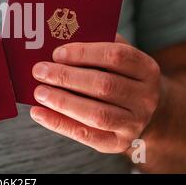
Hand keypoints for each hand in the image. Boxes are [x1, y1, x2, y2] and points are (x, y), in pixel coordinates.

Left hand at [30, 34, 161, 152]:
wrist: (143, 112)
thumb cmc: (120, 77)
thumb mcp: (117, 59)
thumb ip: (97, 47)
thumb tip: (58, 41)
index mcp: (147, 69)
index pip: (117, 56)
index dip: (85, 53)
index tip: (57, 53)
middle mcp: (146, 98)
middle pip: (104, 86)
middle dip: (67, 77)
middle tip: (40, 71)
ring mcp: (134, 123)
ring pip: (97, 114)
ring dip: (63, 102)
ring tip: (39, 92)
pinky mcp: (118, 143)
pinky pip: (86, 135)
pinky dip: (58, 123)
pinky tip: (38, 113)